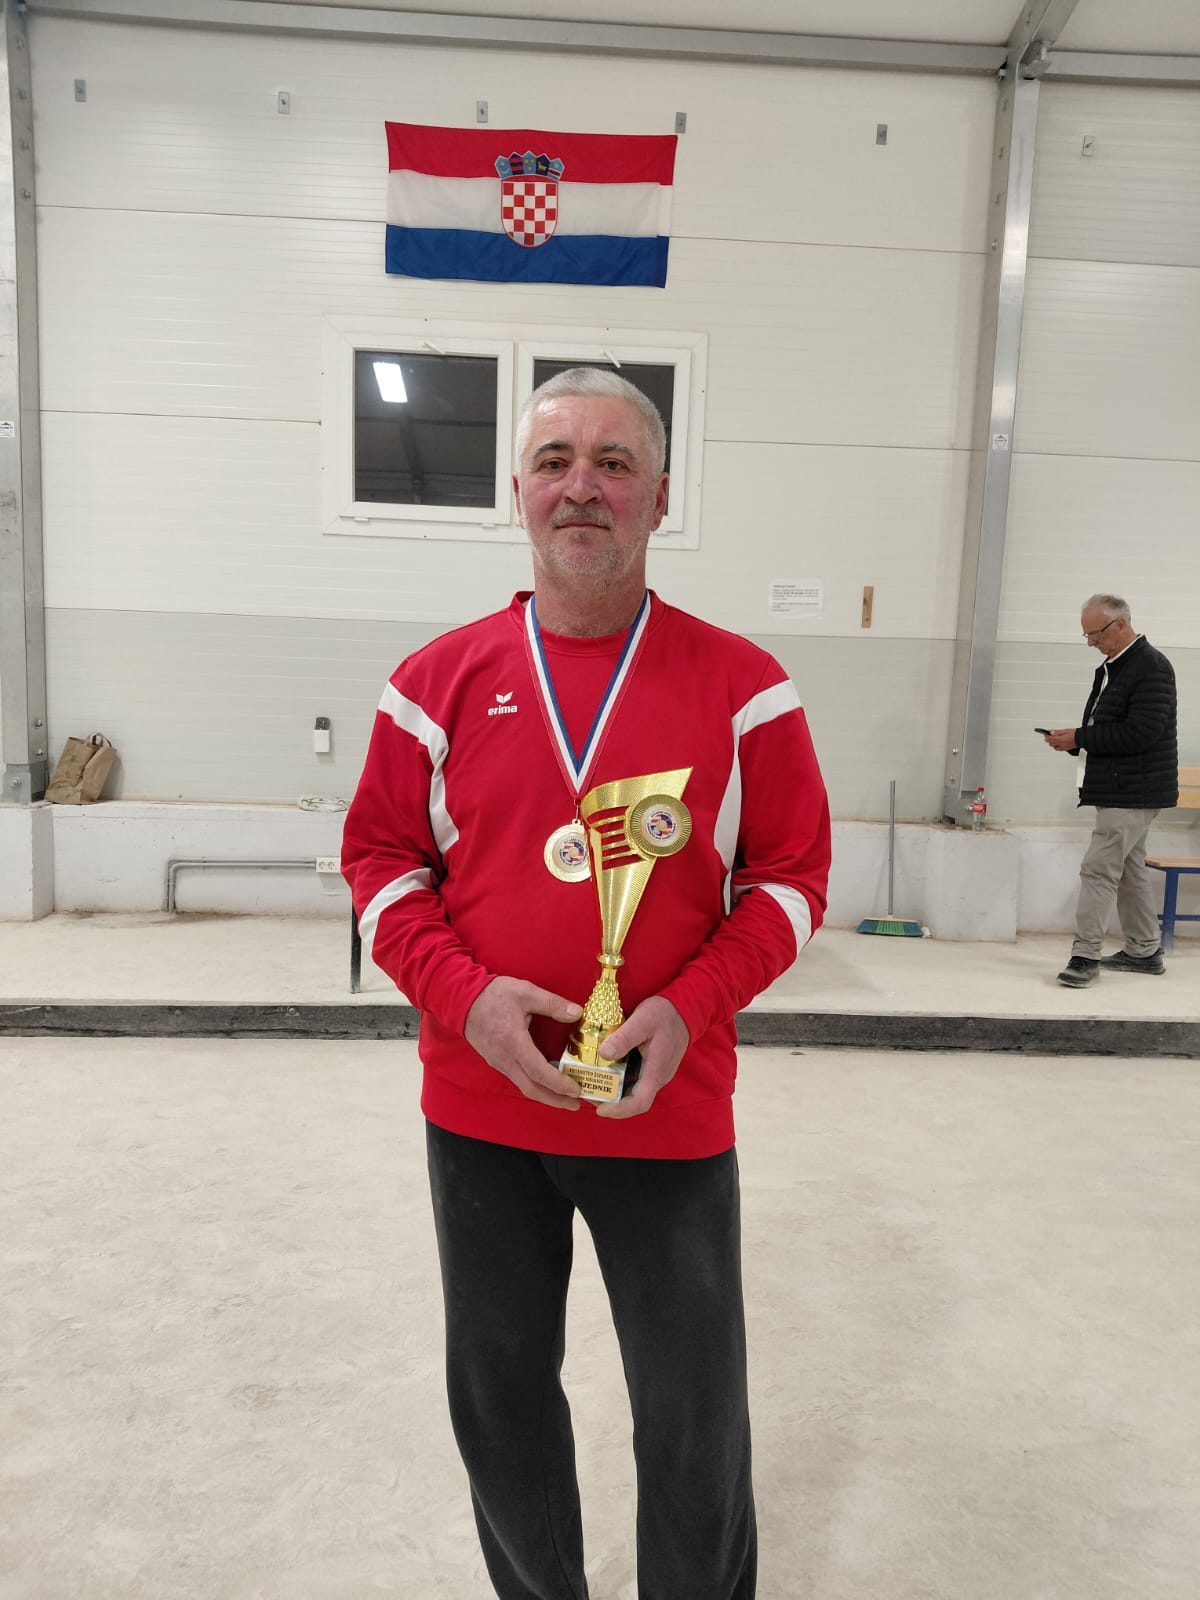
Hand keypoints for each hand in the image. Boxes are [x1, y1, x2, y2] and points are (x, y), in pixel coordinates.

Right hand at [464, 977, 582, 1109]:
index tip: (576, 1089)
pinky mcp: (496, 1061)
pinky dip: (534, 1085)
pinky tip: (546, 1081)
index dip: (559, 1084)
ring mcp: (499, 1062)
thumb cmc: (493, 995)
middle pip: (532, 1089)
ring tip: (565, 1097)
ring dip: (545, 1095)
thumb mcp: (526, 992)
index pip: (539, 1072)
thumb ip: (552, 1004)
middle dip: (555, 1100)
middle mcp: (505, 1058)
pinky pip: (517, 1079)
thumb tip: (576, 1013)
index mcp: (514, 1042)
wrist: (461, 999)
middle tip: (576, 1104)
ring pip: (524, 1086)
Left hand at [594, 996, 689, 1120]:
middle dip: (609, 1101)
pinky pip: (634, 1079)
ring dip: (613, 1091)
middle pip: (633, 1100)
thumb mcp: (642, 1021)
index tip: (599, 1109)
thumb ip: (623, 1038)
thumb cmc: (665, 1014)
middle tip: (588, 1092)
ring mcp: (655, 1073)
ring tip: (592, 1082)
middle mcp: (656, 1078)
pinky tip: (605, 1069)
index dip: (619, 1111)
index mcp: (655, 1072)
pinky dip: (619, 1079)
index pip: (639, 1103)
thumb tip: (603, 1054)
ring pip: (632, 1090)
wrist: (684, 1007)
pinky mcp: (652, 1066)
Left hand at [1045, 728, 1076, 751]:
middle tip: (1048, 736)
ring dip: (1053, 743)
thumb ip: (1057, 732)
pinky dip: (1057, 746)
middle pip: (1051, 744)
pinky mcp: (1066, 749)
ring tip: (1053, 739)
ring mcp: (1064, 747)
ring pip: (1054, 747)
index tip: (1046, 734)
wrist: (1082, 738)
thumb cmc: (1075, 734)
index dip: (1047, 737)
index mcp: (1061, 739)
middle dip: (1049, 740)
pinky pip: (1059, 749)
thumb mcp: (1065, 730)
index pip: (1050, 739)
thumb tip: (1051, 732)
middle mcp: (1061, 745)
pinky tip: (1058, 743)